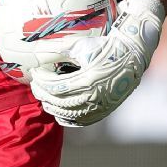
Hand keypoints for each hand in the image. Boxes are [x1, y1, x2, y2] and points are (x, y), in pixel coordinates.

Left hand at [29, 0, 164, 126]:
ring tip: (43, 95)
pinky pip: (80, 121)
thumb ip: (56, 49)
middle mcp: (95, 97)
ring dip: (51, 105)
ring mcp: (100, 107)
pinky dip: (65, 117)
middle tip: (35, 84)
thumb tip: (34, 51)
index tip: (35, 73)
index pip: (56, 87)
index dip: (42, 81)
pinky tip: (56, 108)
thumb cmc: (104, 47)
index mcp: (89, 80)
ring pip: (67, 114)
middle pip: (59, 101)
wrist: (131, 56)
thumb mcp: (80, 45)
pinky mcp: (103, 112)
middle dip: (43, 93)